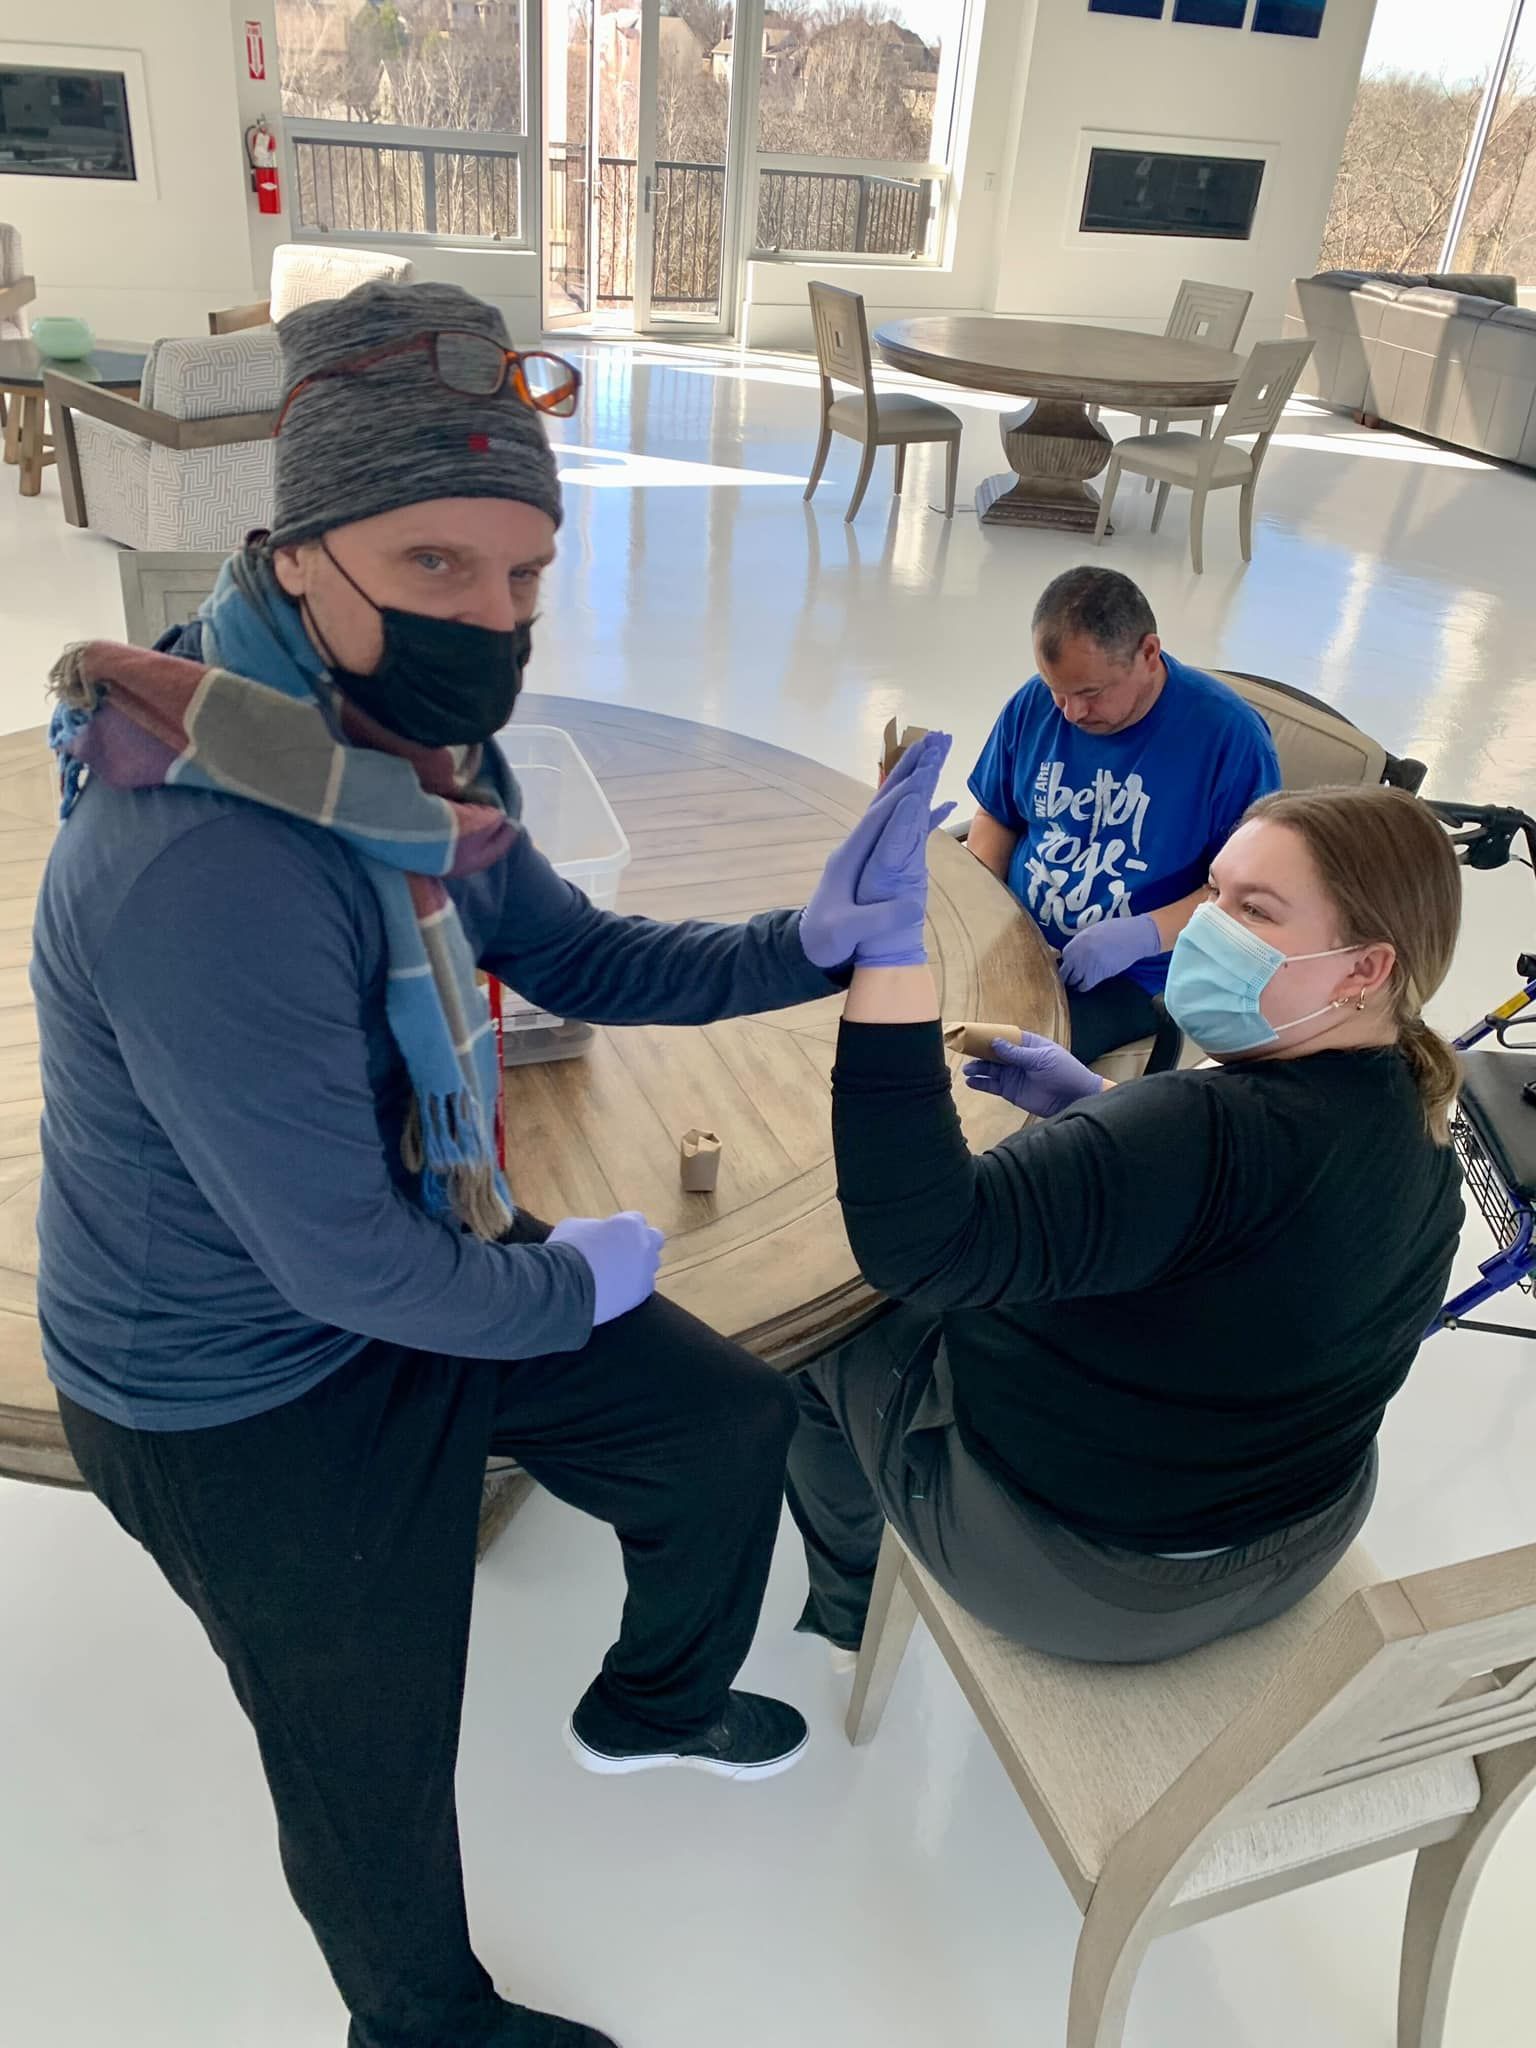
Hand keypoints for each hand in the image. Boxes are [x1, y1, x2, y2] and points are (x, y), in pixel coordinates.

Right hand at [548, 1211, 664, 1325]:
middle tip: (622, 1251)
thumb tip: (597, 1234)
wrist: (565, 1286)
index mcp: (629, 1225)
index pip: (636, 1219)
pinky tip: (615, 1290)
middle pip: (655, 1239)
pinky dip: (632, 1288)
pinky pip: (642, 1288)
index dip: (623, 1227)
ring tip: (616, 1274)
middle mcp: (644, 1246)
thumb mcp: (575, 1226)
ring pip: (651, 1266)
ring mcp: (645, 1271)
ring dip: (638, 1267)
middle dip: (642, 1242)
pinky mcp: (640, 1295)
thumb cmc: (566, 1250)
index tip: (612, 1234)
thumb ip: (594, 1227)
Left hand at [800, 733, 954, 970]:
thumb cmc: (823, 940)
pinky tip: (943, 805)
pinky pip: (902, 830)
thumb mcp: (845, 931)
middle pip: (887, 798)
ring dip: (916, 780)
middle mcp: (859, 845)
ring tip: (939, 752)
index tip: (926, 770)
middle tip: (936, 738)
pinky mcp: (876, 861)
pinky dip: (922, 815)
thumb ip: (876, 918)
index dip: (903, 794)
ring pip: (894, 807)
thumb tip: (914, 905)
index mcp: (850, 856)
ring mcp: (867, 851)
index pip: (879, 817)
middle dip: (911, 768)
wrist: (809, 948)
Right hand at [962, 1034, 1104, 1118]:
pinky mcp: (1011, 1091)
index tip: (973, 1033)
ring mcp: (1013, 1075)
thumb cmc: (1065, 1072)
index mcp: (1028, 1045)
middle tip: (962, 1050)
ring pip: (990, 1069)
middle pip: (993, 1053)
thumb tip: (995, 1043)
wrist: (1075, 1098)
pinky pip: (991, 1086)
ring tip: (967, 1069)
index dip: (989, 1035)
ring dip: (977, 1068)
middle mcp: (1018, 1058)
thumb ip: (1017, 1053)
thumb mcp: (1042, 1059)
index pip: (1005, 1036)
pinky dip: (980, 1084)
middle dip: (978, 1052)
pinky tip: (970, 1082)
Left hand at [1057, 912, 1160, 993]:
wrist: (1131, 937)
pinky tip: (1085, 985)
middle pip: (1064, 972)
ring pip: (1072, 981)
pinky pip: (1084, 986)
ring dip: (1074, 982)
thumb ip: (1079, 943)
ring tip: (1077, 982)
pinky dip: (1083, 987)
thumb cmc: (1114, 931)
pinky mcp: (1096, 976)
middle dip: (1066, 975)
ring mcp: (1085, 967)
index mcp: (1075, 943)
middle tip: (1070, 977)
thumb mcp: (1091, 932)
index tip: (1069, 966)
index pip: (1063, 958)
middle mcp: (1077, 956)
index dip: (1066, 963)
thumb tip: (1072, 953)